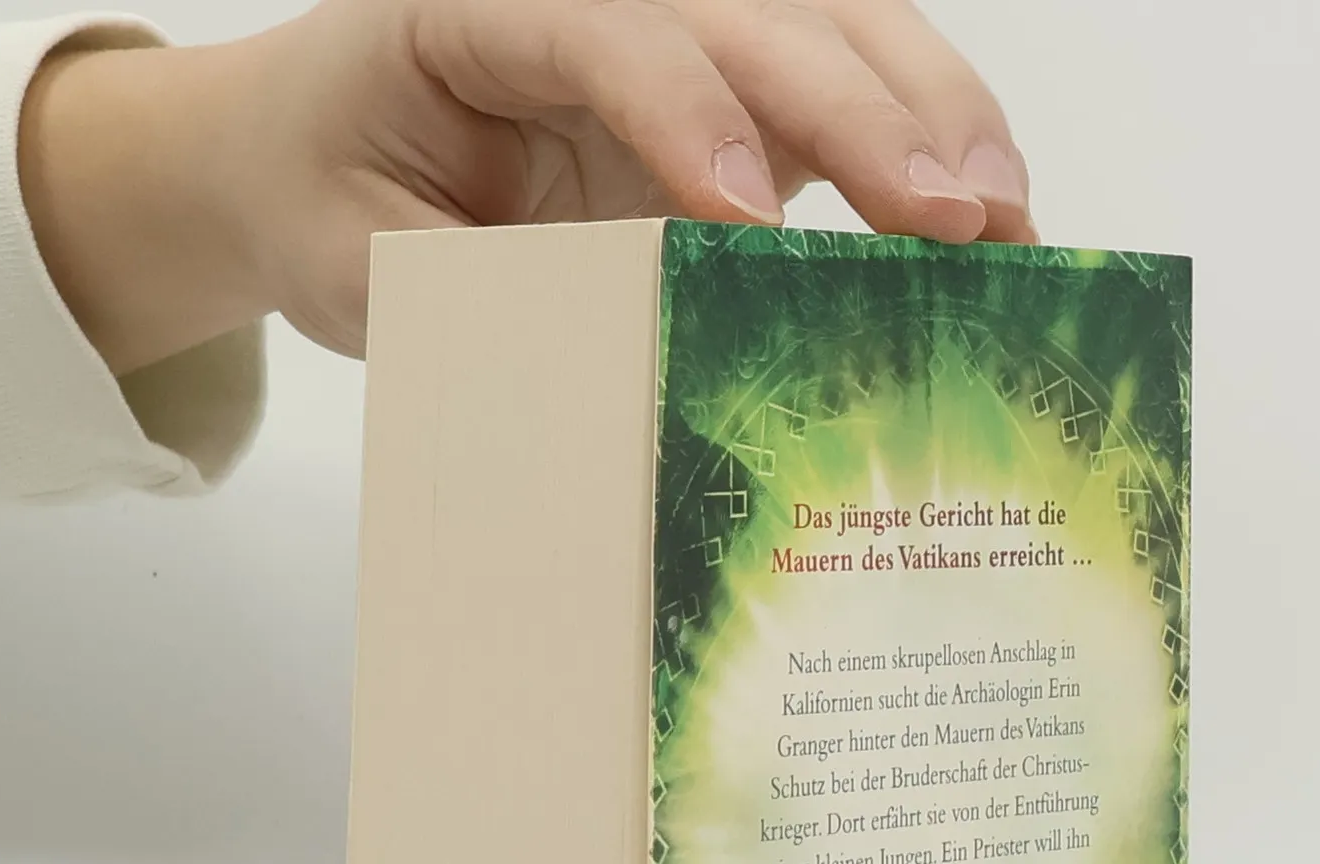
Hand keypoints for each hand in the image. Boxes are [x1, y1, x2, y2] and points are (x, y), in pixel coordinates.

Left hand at [20, 0, 1034, 372]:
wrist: (314, 153)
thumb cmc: (332, 199)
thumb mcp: (359, 266)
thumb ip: (467, 298)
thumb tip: (609, 371)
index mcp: (476, 9)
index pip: (603, 30)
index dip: (686, 113)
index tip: (748, 220)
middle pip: (750, 11)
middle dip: (860, 111)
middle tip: (952, 218)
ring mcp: (673, 27)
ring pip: (827, 24)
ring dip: (928, 114)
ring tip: (1006, 220)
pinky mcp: (724, 83)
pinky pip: (840, 83)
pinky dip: (919, 139)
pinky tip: (986, 211)